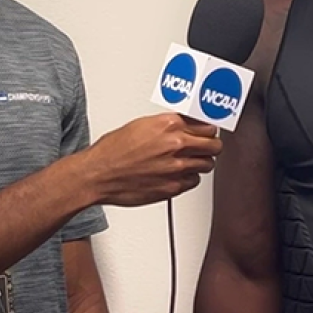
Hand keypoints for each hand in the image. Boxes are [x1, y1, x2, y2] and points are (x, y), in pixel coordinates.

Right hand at [80, 113, 221, 206]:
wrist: (99, 175)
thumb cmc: (113, 151)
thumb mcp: (142, 125)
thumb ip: (168, 125)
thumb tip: (183, 125)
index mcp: (169, 125)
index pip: (207, 125)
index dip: (208, 130)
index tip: (208, 132)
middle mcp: (176, 144)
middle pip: (214, 145)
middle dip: (210, 146)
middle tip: (205, 147)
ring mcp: (177, 167)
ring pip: (208, 165)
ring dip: (201, 163)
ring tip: (190, 161)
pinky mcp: (173, 187)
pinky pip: (194, 181)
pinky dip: (188, 178)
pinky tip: (177, 174)